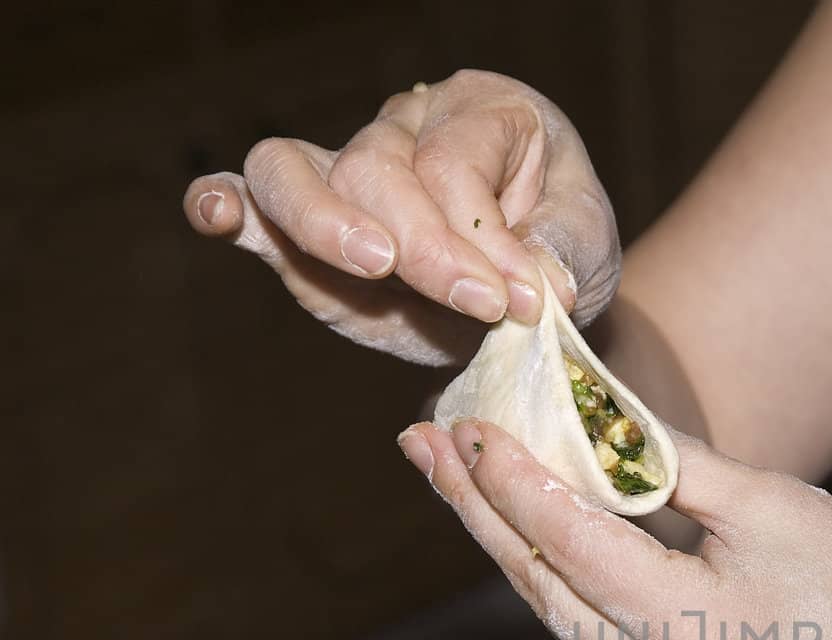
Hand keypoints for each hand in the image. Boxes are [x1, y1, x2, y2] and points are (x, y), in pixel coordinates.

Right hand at [183, 70, 620, 366]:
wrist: (531, 306)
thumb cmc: (562, 254)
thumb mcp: (587, 245)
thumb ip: (561, 253)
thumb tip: (537, 283)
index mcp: (483, 111)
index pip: (456, 163)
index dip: (487, 238)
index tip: (526, 303)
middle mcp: (406, 125)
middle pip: (378, 169)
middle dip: (428, 248)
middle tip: (481, 309)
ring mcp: (345, 168)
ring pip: (297, 171)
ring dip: (327, 224)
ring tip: (374, 265)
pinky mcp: (304, 228)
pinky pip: (251, 197)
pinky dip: (224, 204)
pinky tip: (216, 215)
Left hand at [395, 419, 831, 639]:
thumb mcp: (776, 509)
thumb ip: (675, 469)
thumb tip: (600, 426)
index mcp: (678, 630)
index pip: (564, 538)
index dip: (507, 476)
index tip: (462, 421)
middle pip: (537, 583)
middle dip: (476, 509)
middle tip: (420, 445)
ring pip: (558, 618)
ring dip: (514, 548)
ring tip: (465, 483)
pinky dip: (563, 589)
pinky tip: (543, 543)